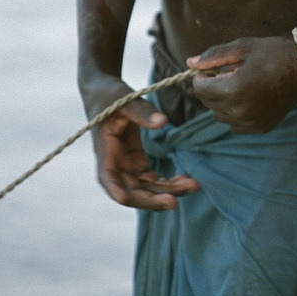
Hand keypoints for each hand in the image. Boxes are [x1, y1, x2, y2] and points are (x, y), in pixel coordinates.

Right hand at [92, 90, 199, 209]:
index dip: (114, 189)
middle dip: (151, 199)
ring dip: (166, 191)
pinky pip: (152, 179)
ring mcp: (126, 166)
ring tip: (192, 185)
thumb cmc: (109, 95)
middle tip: (174, 202)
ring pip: (145, 188)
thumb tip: (163, 122)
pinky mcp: (137, 163)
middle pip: (130, 190)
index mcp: (104, 149)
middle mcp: (114, 164)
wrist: (104, 93)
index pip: (107, 176)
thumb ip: (141, 111)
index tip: (124, 200)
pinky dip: (168, 183)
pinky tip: (186, 181)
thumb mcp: (123, 99)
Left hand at [187, 35, 296, 133]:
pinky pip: (235, 124)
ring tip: (239, 83)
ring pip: (220, 115)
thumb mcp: (241, 48)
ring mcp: (251, 122)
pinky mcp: (260, 128)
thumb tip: (190, 63)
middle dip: (212, 87)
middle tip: (228, 72)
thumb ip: (213, 56)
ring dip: (222, 101)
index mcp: (233, 89)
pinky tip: (248, 96)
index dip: (201, 77)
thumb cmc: (273, 53)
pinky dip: (235, 112)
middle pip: (208, 103)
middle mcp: (240, 111)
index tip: (210, 69)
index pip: (200, 89)